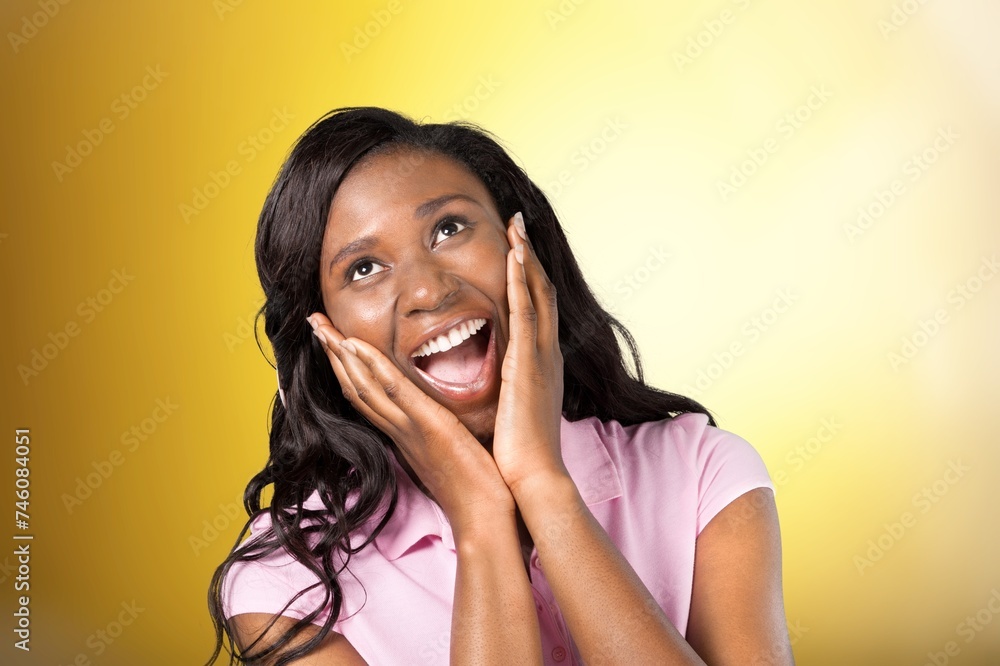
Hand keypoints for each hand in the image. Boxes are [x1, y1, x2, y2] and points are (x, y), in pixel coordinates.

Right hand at [307, 313, 515, 532]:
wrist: (485, 519)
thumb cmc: (477, 489)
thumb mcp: (450, 455)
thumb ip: (437, 435)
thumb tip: (439, 420)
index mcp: (403, 436)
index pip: (366, 397)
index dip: (345, 368)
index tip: (332, 340)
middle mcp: (399, 431)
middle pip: (355, 387)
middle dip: (332, 353)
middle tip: (314, 322)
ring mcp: (409, 428)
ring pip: (364, 386)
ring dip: (340, 354)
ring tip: (321, 325)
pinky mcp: (428, 426)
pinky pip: (394, 392)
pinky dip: (372, 367)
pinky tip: (354, 345)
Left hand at [491, 212, 569, 495]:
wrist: (532, 477)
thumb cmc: (520, 453)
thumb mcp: (515, 411)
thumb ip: (509, 389)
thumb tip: (498, 383)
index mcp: (541, 364)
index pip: (537, 309)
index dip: (528, 277)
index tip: (517, 249)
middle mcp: (546, 354)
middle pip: (542, 292)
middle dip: (530, 255)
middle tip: (518, 222)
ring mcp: (541, 356)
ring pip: (537, 294)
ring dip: (526, 257)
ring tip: (516, 224)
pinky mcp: (529, 363)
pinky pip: (526, 312)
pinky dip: (521, 281)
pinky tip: (515, 255)